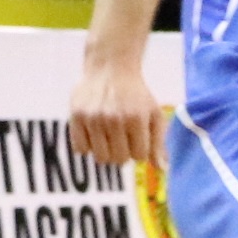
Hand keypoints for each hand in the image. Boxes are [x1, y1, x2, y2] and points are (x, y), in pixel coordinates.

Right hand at [69, 47, 164, 170]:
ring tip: (109, 136)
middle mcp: (114, 119)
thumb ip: (158, 143)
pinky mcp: (76, 117)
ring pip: (100, 158)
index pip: (139, 156)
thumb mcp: (153, 114)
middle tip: (122, 137)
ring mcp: (94, 118)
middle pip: (119, 160)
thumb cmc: (136, 95)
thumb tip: (161, 169)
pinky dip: (87, 146)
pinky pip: (80, 149)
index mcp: (136, 118)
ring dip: (106, 152)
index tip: (137, 138)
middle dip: (123, 153)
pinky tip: (94, 132)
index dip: (139, 150)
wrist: (110, 68)